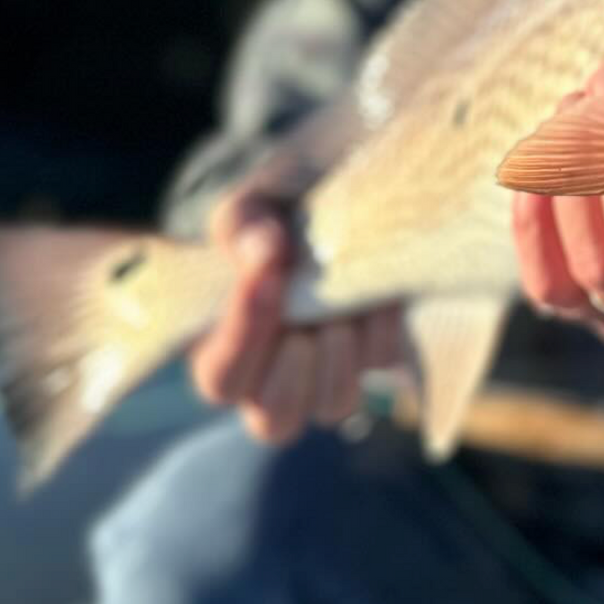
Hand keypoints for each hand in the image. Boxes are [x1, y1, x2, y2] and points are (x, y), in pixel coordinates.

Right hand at [191, 186, 404, 445]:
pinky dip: (381, 325)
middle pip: (274, 420)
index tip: (269, 277)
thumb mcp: (255, 197)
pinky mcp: (373, 351)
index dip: (243, 338)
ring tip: (344, 302)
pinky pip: (380, 362)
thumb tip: (263, 251)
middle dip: (295, 368)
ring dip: (341, 356)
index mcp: (221, 342)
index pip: (221, 378)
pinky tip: (377, 289)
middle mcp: (271, 372)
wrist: (338, 183)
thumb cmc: (281, 200)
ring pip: (333, 404)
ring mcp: (326, 369)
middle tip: (308, 314)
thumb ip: (243, 223)